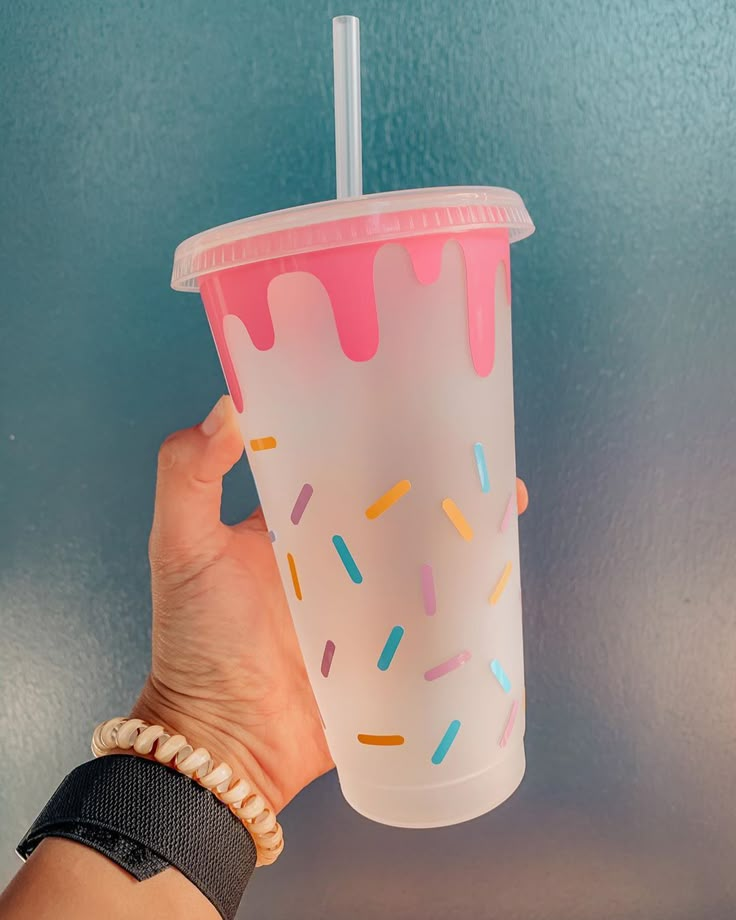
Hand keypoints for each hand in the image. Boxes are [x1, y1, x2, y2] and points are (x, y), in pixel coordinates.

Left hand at [133, 396, 528, 813]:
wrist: (226, 746)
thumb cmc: (200, 641)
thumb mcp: (183, 548)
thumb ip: (189, 478)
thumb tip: (228, 405)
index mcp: (292, 527)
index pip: (339, 469)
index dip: (373, 439)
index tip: (413, 405)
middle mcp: (334, 560)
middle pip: (392, 510)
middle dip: (434, 482)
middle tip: (480, 453)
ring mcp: (368, 606)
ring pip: (422, 559)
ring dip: (460, 534)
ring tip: (506, 503)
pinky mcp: (392, 651)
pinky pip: (436, 617)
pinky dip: (467, 597)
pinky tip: (500, 573)